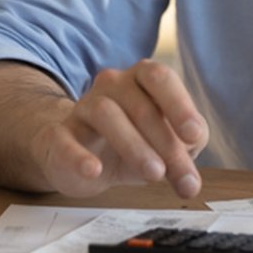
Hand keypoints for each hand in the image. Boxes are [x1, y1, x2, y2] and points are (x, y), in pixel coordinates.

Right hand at [33, 59, 208, 198]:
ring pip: (106, 114)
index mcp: (143, 78)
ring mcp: (83, 107)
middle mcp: (113, 84)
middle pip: (140, 104)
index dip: (180, 105)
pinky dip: (79, 155)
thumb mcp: (166, 142)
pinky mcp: (58, 135)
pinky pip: (64, 140)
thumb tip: (192, 161)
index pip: (161, 78)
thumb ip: (185, 147)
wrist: (81, 158)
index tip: (194, 135)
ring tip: (154, 174)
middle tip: (180, 173)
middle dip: (165, 141)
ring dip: (134, 146)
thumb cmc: (134, 141)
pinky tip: (94, 170)